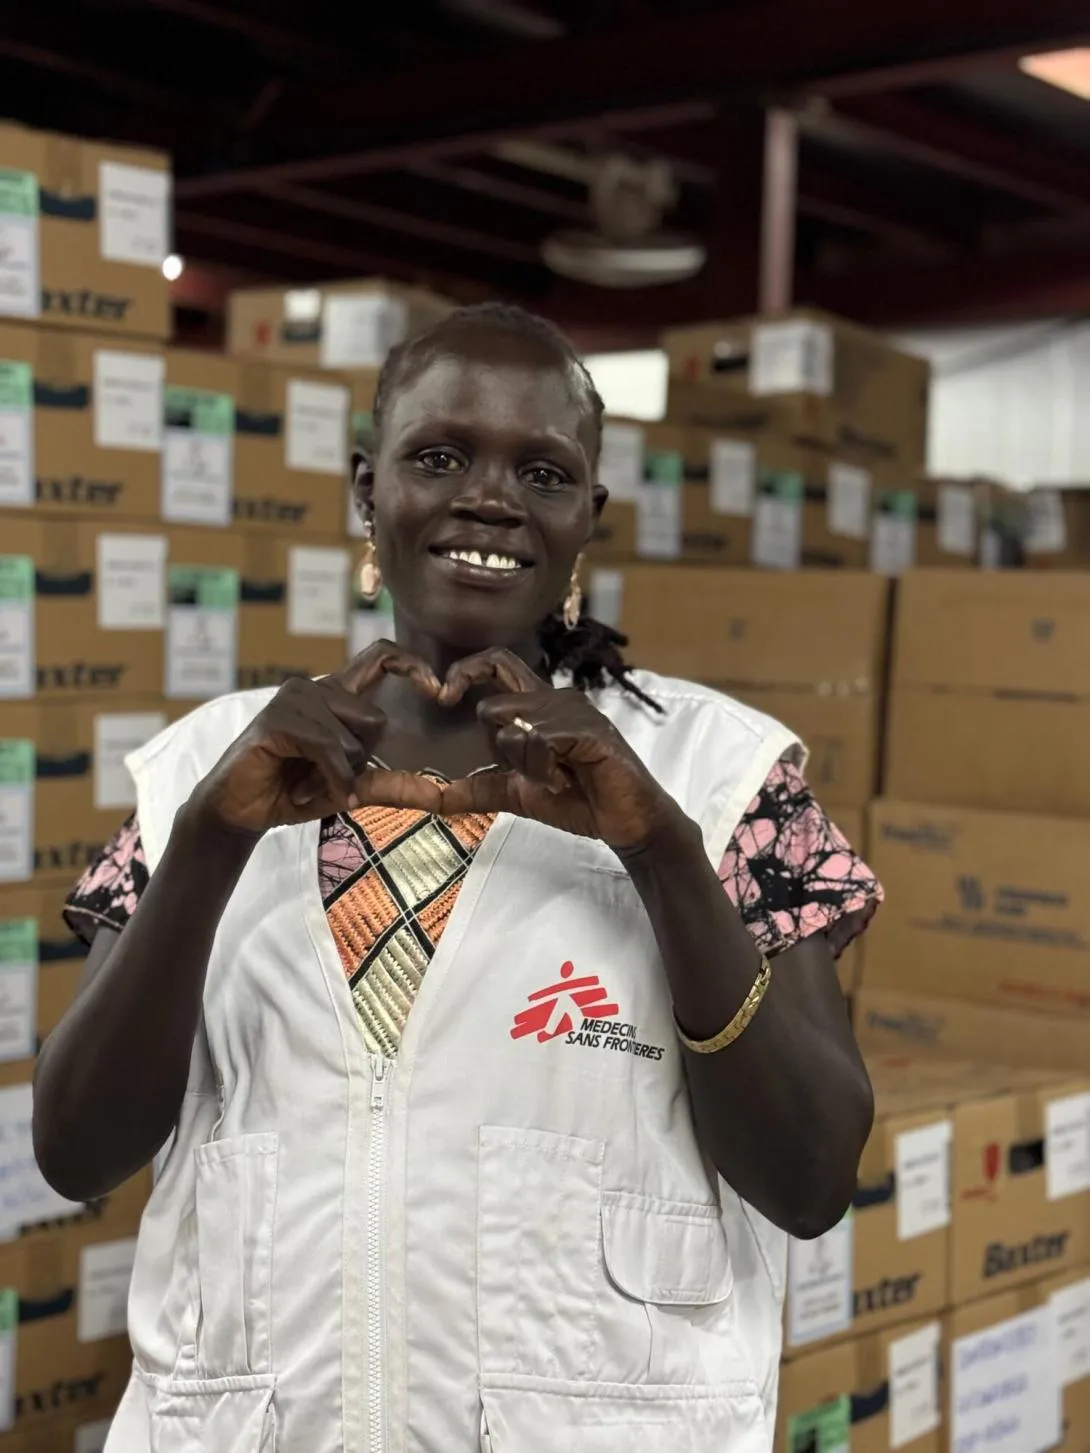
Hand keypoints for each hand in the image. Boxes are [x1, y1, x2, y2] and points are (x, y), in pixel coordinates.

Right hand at [190, 642, 444, 834]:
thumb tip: (440, 796)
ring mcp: (295, 698)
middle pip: (375, 720)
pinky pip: (328, 748)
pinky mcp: (279, 718)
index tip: (439, 691)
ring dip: (337, 773)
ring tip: (304, 780)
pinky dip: (328, 777)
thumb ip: (391, 785)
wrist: (241, 811)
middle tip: (324, 775)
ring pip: (353, 738)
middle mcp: (317, 688)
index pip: (381, 657)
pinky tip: (304, 790)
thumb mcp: (350, 789)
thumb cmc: (293, 792)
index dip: (413, 664)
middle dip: (359, 760)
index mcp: (337, 695)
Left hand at [439, 648, 680, 849]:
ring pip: (512, 730)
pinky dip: (543, 770)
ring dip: (526, 767)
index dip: (465, 669)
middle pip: (491, 709)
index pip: (496, 662)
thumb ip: (476, 789)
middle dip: (501, 754)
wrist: (625, 822)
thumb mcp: (516, 794)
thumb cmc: (578, 800)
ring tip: (558, 778)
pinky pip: (539, 741)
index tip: (444, 697)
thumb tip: (430, 797)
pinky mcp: (587, 728)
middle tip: (537, 775)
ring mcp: (573, 710)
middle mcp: (554, 697)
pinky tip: (566, 780)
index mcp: (537, 704)